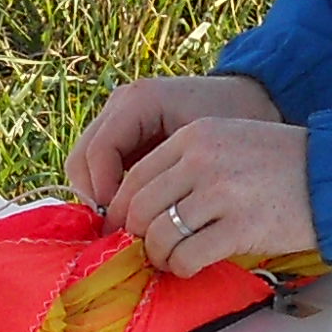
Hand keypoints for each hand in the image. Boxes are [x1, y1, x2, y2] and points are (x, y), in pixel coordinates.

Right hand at [64, 72, 280, 211]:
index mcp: (139, 100)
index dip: (105, 193)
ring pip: (84, 165)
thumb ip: (176, 178)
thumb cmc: (235, 122)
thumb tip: (147, 222)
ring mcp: (117, 116)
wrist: (249, 99)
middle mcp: (120, 103)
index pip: (100, 153)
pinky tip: (132, 214)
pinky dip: (108, 191)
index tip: (124, 227)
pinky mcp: (121, 131)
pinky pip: (99, 165)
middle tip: (119, 233)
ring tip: (125, 227)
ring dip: (98, 198)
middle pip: (81, 159)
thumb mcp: (209, 149)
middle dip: (95, 199)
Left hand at [108, 113, 315, 280]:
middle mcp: (201, 161)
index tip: (125, 227)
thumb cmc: (284, 162)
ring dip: (159, 255)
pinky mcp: (239, 227)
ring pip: (159, 235)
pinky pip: (187, 256)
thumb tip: (146, 205)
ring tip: (172, 259)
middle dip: (136, 236)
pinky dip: (182, 267)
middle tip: (146, 249)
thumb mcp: (228, 140)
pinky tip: (192, 266)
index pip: (136, 177)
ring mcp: (219, 194)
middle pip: (140, 208)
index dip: (123, 209)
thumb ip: (188, 163)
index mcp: (194, 136)